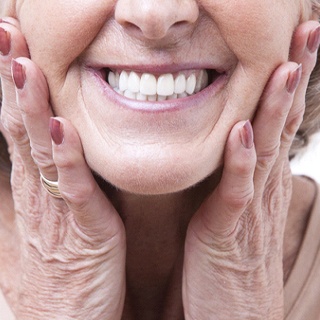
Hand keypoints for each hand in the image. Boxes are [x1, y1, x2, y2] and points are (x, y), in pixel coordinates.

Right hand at [0, 18, 125, 319]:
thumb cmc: (58, 270)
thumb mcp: (47, 220)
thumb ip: (48, 183)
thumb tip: (52, 147)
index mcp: (30, 186)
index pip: (13, 125)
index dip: (8, 86)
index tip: (6, 47)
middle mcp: (35, 190)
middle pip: (17, 126)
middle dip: (9, 80)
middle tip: (4, 32)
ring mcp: (54, 209)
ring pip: (37, 148)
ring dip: (30, 106)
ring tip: (22, 63)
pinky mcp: (82, 228)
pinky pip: (72, 187)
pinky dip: (65, 156)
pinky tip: (61, 127)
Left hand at [183, 21, 319, 318]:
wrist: (234, 316)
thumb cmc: (229, 261)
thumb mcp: (234, 210)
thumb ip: (235, 177)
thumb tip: (236, 144)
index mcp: (258, 181)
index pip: (276, 122)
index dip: (286, 84)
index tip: (293, 44)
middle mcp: (260, 188)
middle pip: (280, 124)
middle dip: (295, 77)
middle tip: (307, 30)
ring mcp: (248, 210)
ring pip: (265, 149)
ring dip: (276, 108)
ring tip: (286, 65)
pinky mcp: (227, 232)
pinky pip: (236, 191)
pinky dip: (240, 161)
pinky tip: (243, 131)